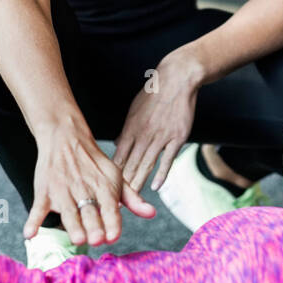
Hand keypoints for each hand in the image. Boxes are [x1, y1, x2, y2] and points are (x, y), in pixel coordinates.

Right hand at [24, 113, 155, 246]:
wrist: (65, 138)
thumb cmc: (94, 164)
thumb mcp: (116, 177)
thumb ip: (132, 199)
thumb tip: (151, 214)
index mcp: (104, 187)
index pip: (110, 207)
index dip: (112, 221)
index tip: (113, 236)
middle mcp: (84, 190)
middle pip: (89, 211)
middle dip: (93, 226)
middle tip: (96, 240)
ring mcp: (63, 191)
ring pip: (67, 211)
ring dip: (72, 225)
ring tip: (77, 238)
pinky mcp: (45, 192)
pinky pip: (38, 207)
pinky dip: (33, 220)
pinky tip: (30, 233)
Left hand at [113, 51, 201, 192]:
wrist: (176, 80)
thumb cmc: (154, 94)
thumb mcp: (134, 109)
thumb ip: (126, 129)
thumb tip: (118, 143)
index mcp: (131, 128)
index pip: (119, 156)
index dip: (112, 174)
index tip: (106, 188)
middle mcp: (143, 135)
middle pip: (131, 164)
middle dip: (122, 185)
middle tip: (116, 202)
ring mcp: (160, 137)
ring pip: (147, 164)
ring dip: (138, 183)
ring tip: (133, 200)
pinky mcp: (177, 138)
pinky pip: (167, 159)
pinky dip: (161, 174)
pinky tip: (156, 187)